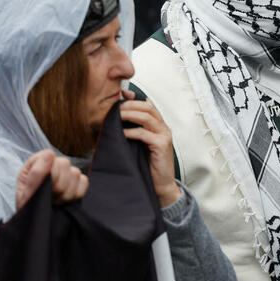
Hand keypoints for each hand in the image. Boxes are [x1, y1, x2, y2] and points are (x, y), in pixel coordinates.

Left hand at [15, 149, 88, 209]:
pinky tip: (65, 201)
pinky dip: (77, 194)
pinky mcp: (77, 183)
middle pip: (66, 164)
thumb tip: (50, 154)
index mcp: (36, 163)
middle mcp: (52, 164)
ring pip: (76, 174)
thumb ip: (36, 174)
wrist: (36, 223)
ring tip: (55, 201)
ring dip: (66, 193)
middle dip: (59, 186)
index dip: (51, 176)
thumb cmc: (28, 208)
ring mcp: (65, 173)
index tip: (45, 190)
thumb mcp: (26, 194)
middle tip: (50, 198)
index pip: (52, 157)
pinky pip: (84, 182)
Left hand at [119, 91, 180, 207]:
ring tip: (116, 116)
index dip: (135, 98)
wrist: (161, 186)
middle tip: (115, 106)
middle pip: (147, 107)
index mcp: (159, 126)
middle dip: (130, 104)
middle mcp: (164, 128)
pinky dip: (131, 131)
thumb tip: (117, 122)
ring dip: (130, 114)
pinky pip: (144, 133)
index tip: (121, 94)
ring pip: (147, 117)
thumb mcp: (141, 145)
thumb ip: (134, 132)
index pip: (148, 105)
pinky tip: (122, 133)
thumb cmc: (149, 166)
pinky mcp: (162, 145)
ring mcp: (164, 136)